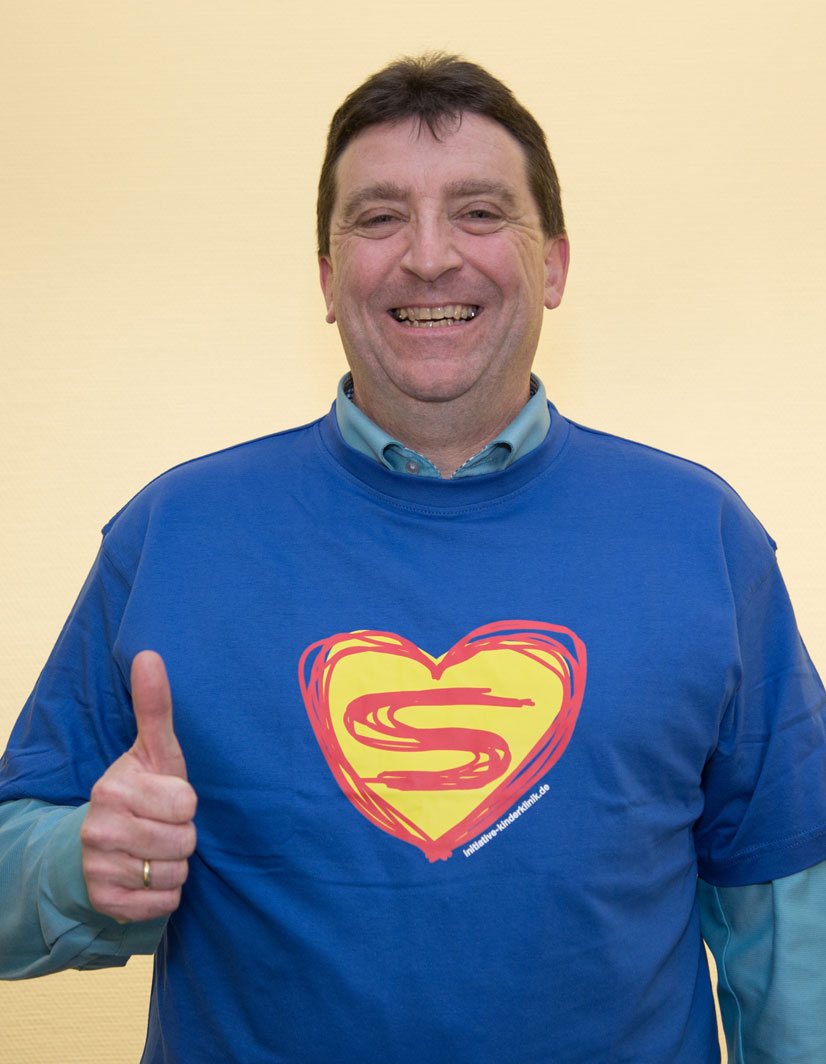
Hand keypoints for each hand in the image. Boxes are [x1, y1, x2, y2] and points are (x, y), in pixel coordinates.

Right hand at [80, 650, 197, 922]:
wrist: (93, 848)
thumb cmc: (139, 791)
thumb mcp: (151, 751)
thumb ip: (154, 707)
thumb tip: (149, 653)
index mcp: (112, 789)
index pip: (185, 804)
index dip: (185, 803)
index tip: (167, 798)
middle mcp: (98, 829)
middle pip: (184, 841)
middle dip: (183, 836)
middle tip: (163, 827)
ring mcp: (98, 869)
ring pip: (175, 873)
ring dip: (175, 865)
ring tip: (155, 849)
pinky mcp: (106, 904)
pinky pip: (164, 904)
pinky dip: (165, 894)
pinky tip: (148, 876)